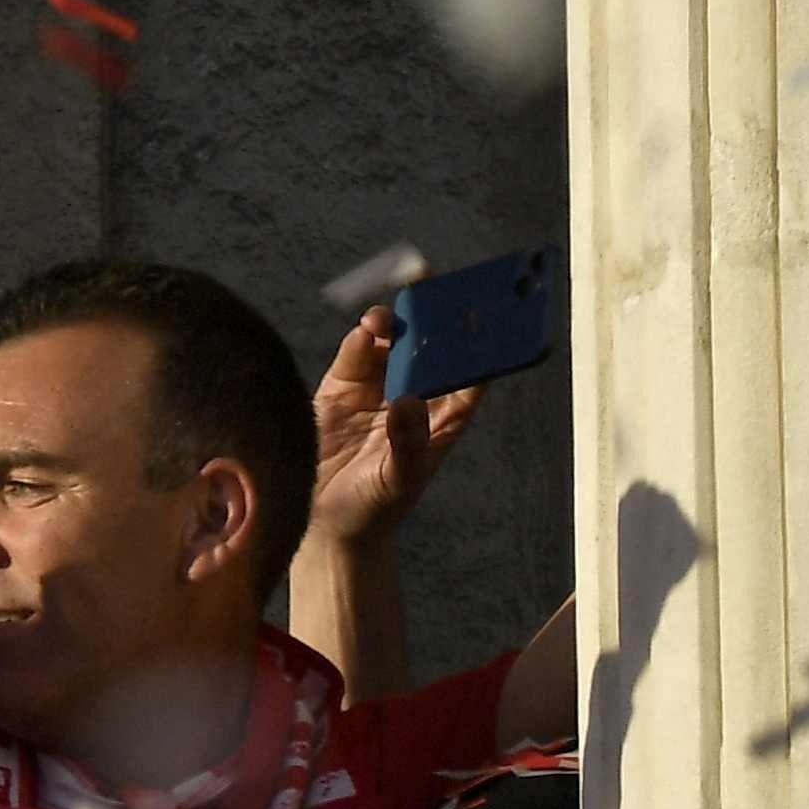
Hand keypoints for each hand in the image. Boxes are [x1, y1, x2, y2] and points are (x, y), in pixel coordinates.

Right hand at [309, 303, 480, 544]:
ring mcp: (375, 393)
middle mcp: (412, 399)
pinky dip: (358, 343)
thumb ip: (407, 443)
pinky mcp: (339, 393)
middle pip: (429, 350)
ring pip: (391, 347)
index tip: (486, 317)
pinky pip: (354, 359)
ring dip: (392, 327)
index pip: (469, 376)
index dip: (479, 346)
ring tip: (387, 316)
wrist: (322, 521)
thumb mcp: (399, 482)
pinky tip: (363, 333)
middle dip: (433, 319)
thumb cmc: (374, 508)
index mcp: (441, 421)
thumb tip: (408, 400)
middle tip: (434, 288)